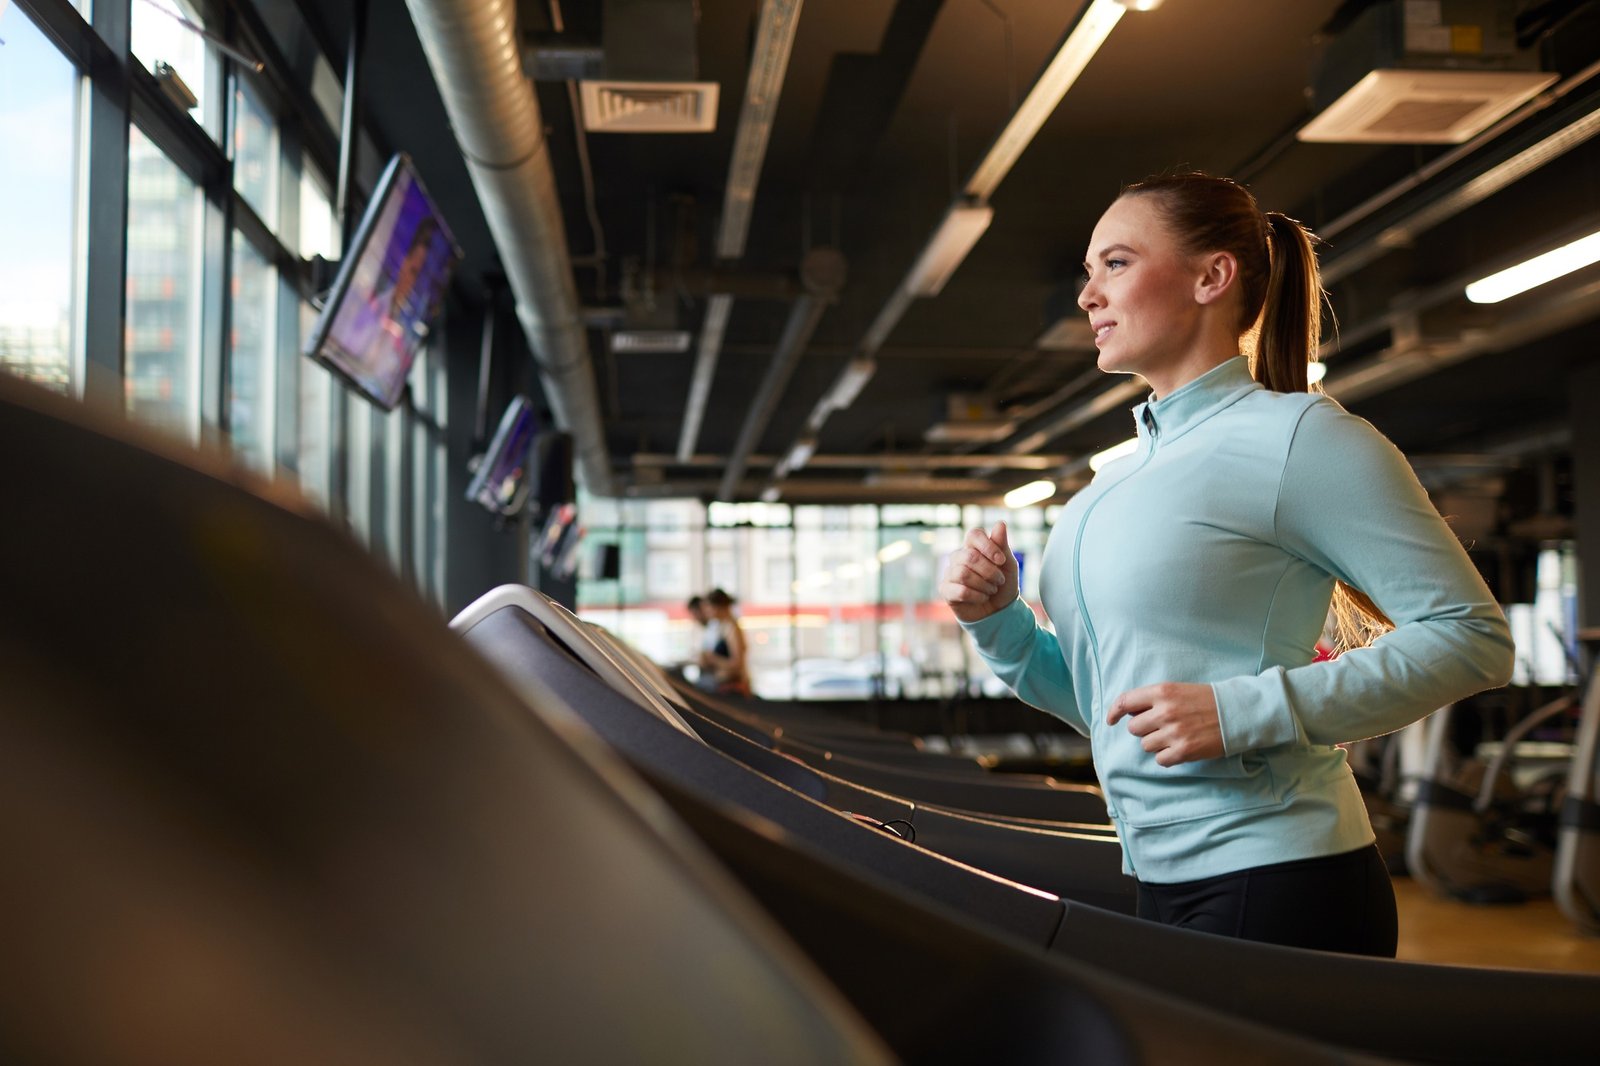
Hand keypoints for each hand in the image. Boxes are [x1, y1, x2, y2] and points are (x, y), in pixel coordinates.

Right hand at [939, 521, 1018, 623]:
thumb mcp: (1008, 565)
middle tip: (999, 581)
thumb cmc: (1003, 585)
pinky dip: (976, 596)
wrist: (998, 612)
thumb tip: (1000, 523)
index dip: (988, 546)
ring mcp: (950, 573)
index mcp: (973, 547)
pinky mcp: (946, 590)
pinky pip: (959, 590)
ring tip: (991, 590)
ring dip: (984, 585)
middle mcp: (959, 557)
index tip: (1001, 560)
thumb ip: (1002, 545)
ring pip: (963, 573)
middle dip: (989, 571)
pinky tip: (982, 598)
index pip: (974, 534)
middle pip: (970, 556)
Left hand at [1107, 682, 1223, 766]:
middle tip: (1162, 726)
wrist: (1237, 712)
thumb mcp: (1177, 690)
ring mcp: (1174, 732)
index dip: (1114, 712)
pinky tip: (1180, 748)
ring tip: (1175, 735)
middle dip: (1144, 729)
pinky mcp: (1184, 750)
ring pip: (1145, 745)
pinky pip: (1160, 760)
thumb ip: (1152, 699)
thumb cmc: (1205, 700)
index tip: (1110, 721)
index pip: (1125, 702)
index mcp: (1162, 691)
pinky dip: (1167, 757)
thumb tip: (1128, 714)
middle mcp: (1165, 711)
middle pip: (1134, 729)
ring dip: (1156, 743)